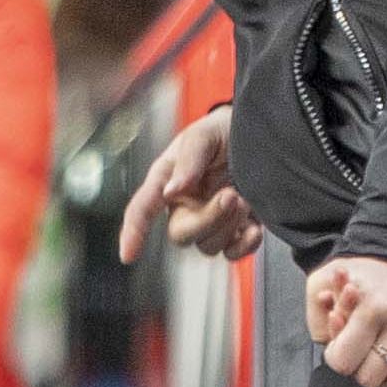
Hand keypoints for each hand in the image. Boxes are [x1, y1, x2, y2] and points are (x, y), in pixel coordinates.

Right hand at [117, 107, 258, 263]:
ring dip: (229, 226)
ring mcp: (209, 221)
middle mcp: (184, 206)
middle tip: (231, 194)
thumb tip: (171, 192)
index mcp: (166, 181)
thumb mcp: (203, 136)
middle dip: (208, 219)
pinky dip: (245, 245)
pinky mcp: (235, 231)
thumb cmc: (221, 132)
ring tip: (243, 198)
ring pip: (208, 245)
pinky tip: (253, 227)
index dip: (133, 232)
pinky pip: (233, 253)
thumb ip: (188, 161)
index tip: (128, 254)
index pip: (142, 209)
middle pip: (181, 234)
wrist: (258, 135)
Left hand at [308, 255, 386, 386]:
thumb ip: (318, 311)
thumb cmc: (366, 276)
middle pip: (370, 378)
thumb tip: (330, 330)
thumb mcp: (326, 280)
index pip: (344, 362)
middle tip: (367, 353)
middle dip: (363, 370)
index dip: (339, 360)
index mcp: (372, 305)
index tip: (343, 349)